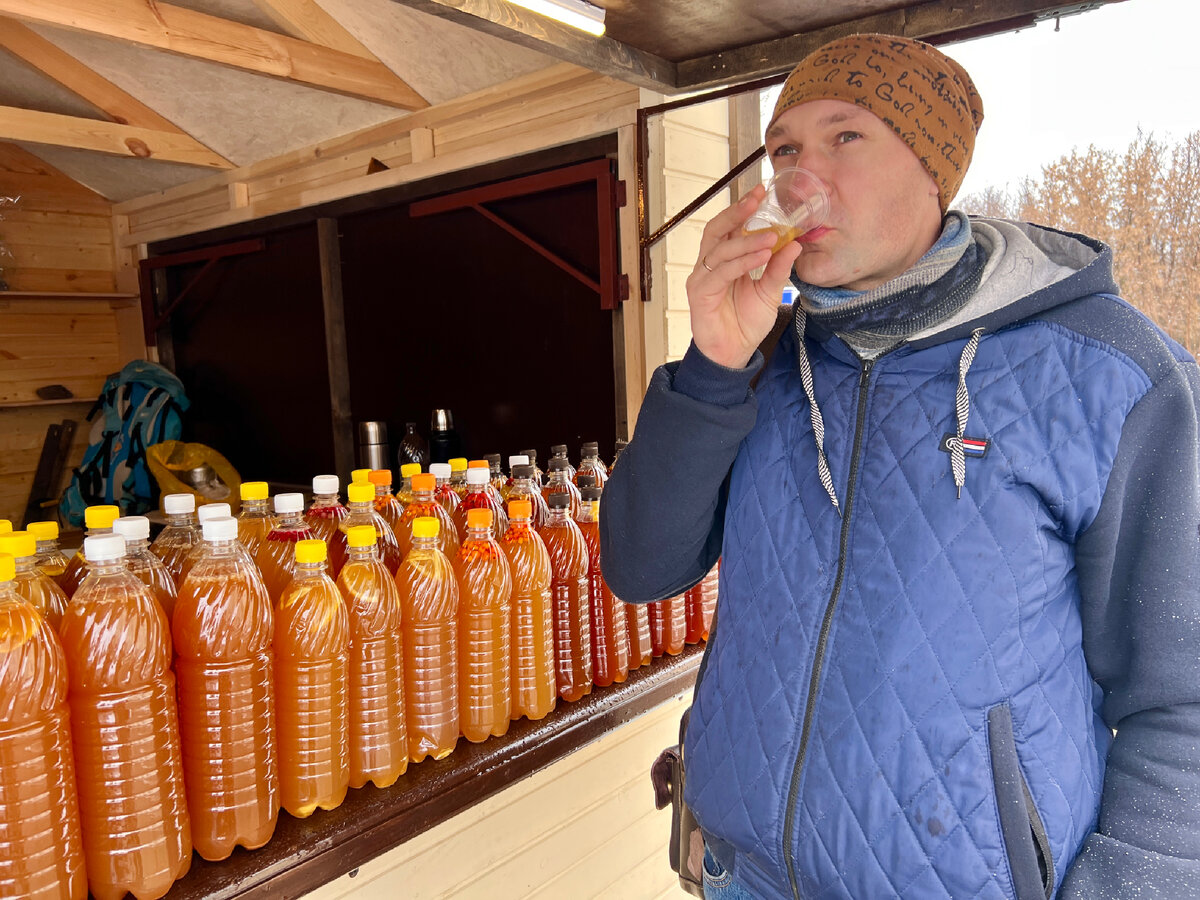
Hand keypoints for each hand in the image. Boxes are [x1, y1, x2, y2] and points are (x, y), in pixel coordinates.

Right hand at [686, 185, 803, 368]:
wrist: (734, 354)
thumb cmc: (746, 323)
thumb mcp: (769, 291)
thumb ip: (778, 268)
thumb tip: (794, 243)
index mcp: (724, 261)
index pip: (729, 227)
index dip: (742, 209)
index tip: (761, 191)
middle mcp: (709, 266)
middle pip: (716, 229)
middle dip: (736, 212)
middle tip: (757, 198)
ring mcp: (702, 279)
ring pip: (721, 250)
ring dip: (747, 241)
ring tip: (771, 238)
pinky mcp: (700, 294)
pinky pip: (721, 273)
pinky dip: (741, 262)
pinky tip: (761, 256)